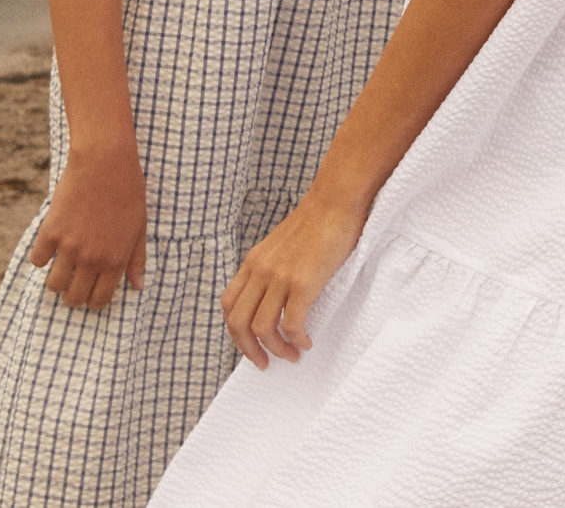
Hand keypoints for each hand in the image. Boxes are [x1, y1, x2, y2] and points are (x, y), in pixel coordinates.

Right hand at [27, 145, 146, 309]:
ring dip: (56, 281)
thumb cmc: (128, 191)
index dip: (94, 302)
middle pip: (74, 297)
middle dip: (73, 296)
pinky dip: (41, 258)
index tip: (90, 294)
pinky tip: (50, 247)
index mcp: (115, 261)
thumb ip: (136, 259)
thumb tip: (138, 287)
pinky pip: (37, 261)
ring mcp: (69, 247)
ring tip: (61, 269)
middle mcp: (92, 259)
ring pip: (53, 285)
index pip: (100, 299)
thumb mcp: (139, 227)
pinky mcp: (50, 232)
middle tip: (73, 284)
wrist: (104, 161)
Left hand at [220, 189, 367, 368]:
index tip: (252, 346)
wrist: (335, 200)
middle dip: (249, 350)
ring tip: (292, 355)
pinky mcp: (302, 282)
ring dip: (275, 350)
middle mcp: (260, 271)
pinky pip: (291, 324)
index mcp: (253, 262)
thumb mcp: (283, 245)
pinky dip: (296, 340)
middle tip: (265, 364)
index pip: (229, 305)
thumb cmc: (318, 220)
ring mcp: (279, 277)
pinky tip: (307, 341)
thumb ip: (274, 267)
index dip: (236, 332)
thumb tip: (279, 295)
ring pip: (261, 328)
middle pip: (238, 323)